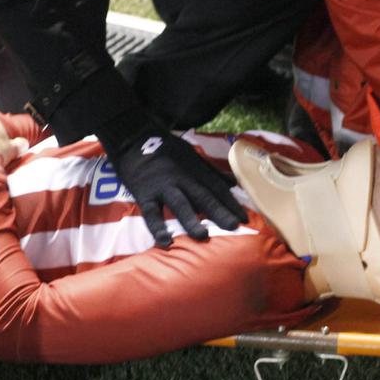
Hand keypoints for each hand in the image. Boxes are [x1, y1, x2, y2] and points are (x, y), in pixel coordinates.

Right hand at [107, 131, 247, 247]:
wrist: (133, 138)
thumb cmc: (165, 148)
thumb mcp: (192, 154)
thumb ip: (211, 171)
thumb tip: (233, 183)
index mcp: (195, 169)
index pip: (217, 187)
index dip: (231, 203)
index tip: (245, 218)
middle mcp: (182, 178)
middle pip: (204, 196)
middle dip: (220, 212)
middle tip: (235, 227)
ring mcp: (163, 186)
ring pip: (180, 204)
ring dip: (191, 220)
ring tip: (203, 235)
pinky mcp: (145, 194)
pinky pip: (151, 213)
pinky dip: (158, 227)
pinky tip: (166, 242)